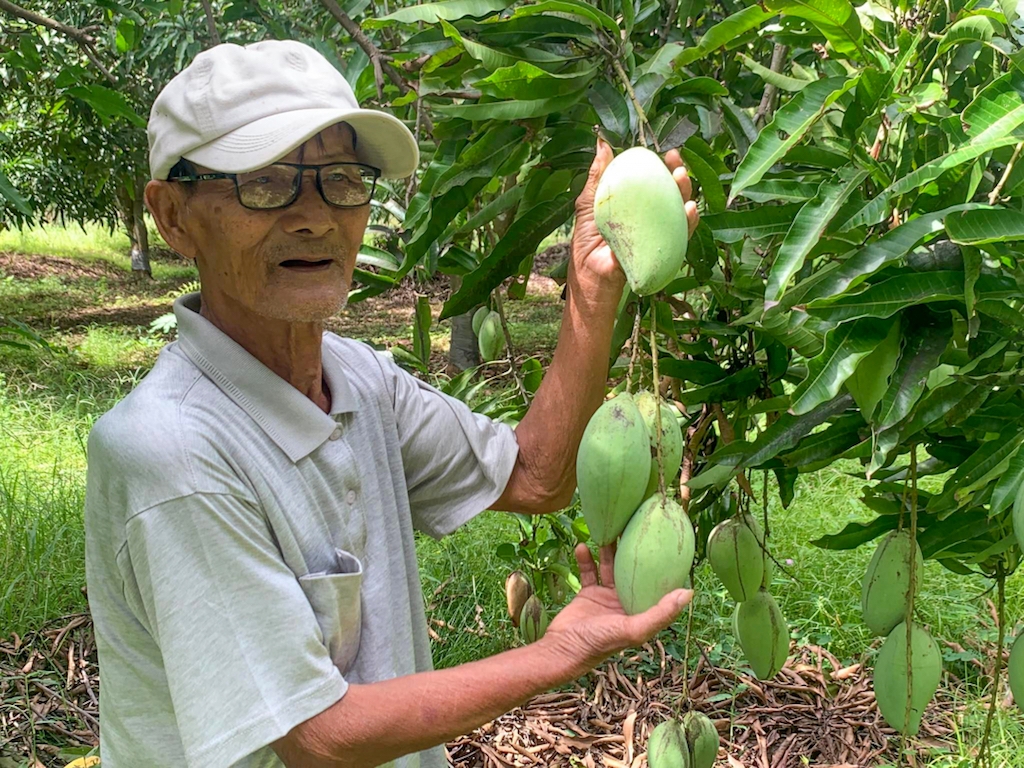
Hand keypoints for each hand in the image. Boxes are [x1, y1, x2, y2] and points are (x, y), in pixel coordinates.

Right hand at [539, 542, 692, 678]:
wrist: (562, 650)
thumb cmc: (599, 643)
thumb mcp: (633, 630)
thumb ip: (660, 614)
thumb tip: (689, 593)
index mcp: (641, 610)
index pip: (656, 583)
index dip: (661, 563)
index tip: (665, 538)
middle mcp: (626, 601)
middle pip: (633, 569)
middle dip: (633, 548)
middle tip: (634, 523)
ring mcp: (607, 596)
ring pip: (611, 566)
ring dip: (609, 549)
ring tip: (609, 528)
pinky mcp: (588, 594)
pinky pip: (589, 571)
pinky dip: (586, 558)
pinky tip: (583, 545)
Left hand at [568, 134, 700, 293]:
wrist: (589, 278)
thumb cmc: (587, 245)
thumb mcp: (588, 205)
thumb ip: (597, 176)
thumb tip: (602, 143)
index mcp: (634, 204)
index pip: (652, 180)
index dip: (660, 164)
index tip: (663, 150)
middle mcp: (650, 218)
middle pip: (671, 192)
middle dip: (678, 173)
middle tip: (676, 160)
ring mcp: (659, 234)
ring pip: (680, 211)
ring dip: (686, 193)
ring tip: (682, 178)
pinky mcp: (665, 252)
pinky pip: (682, 237)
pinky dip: (689, 222)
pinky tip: (690, 209)